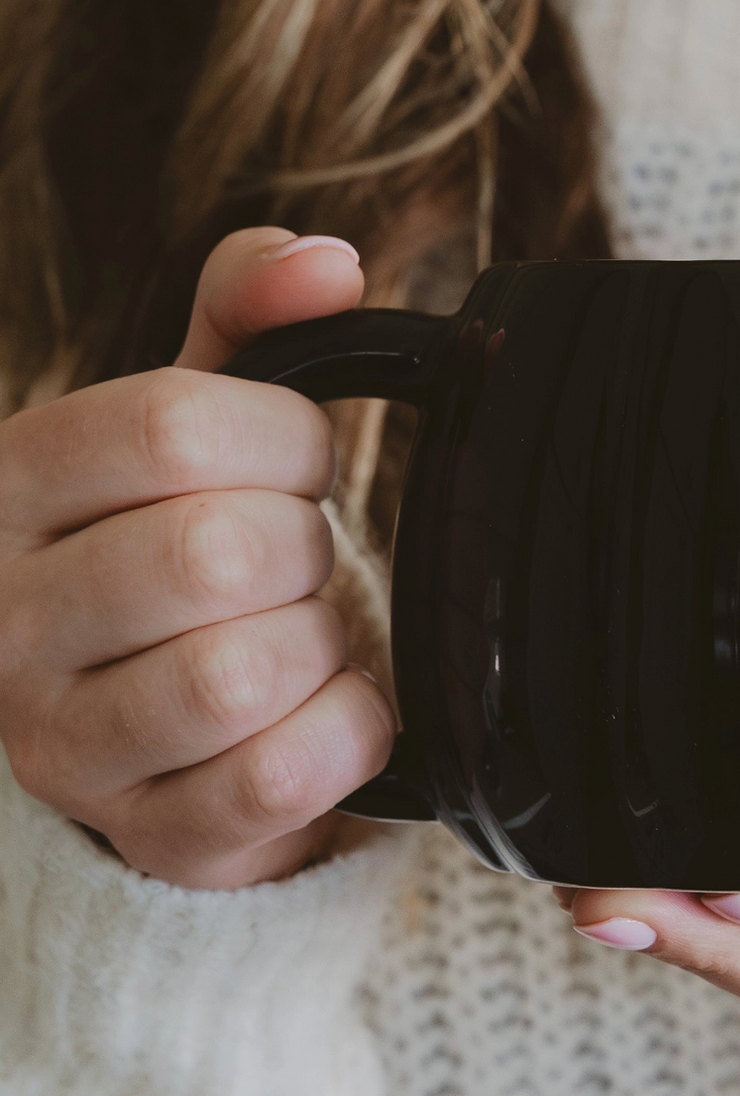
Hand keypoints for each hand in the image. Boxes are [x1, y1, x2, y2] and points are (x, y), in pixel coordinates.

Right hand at [0, 229, 395, 888]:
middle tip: (295, 562)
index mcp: (8, 490)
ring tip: (299, 636)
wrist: (171, 726)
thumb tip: (327, 262)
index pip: (170, 428)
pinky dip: (348, 732)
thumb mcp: (201, 426)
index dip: (286, 438)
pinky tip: (334, 709)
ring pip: (240, 671)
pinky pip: (280, 776)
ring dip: (318, 642)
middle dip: (301, 547)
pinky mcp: (149, 833)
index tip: (303, 464)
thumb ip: (251, 324)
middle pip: (213, 550)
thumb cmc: (187, 553)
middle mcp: (6, 622)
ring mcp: (64, 744)